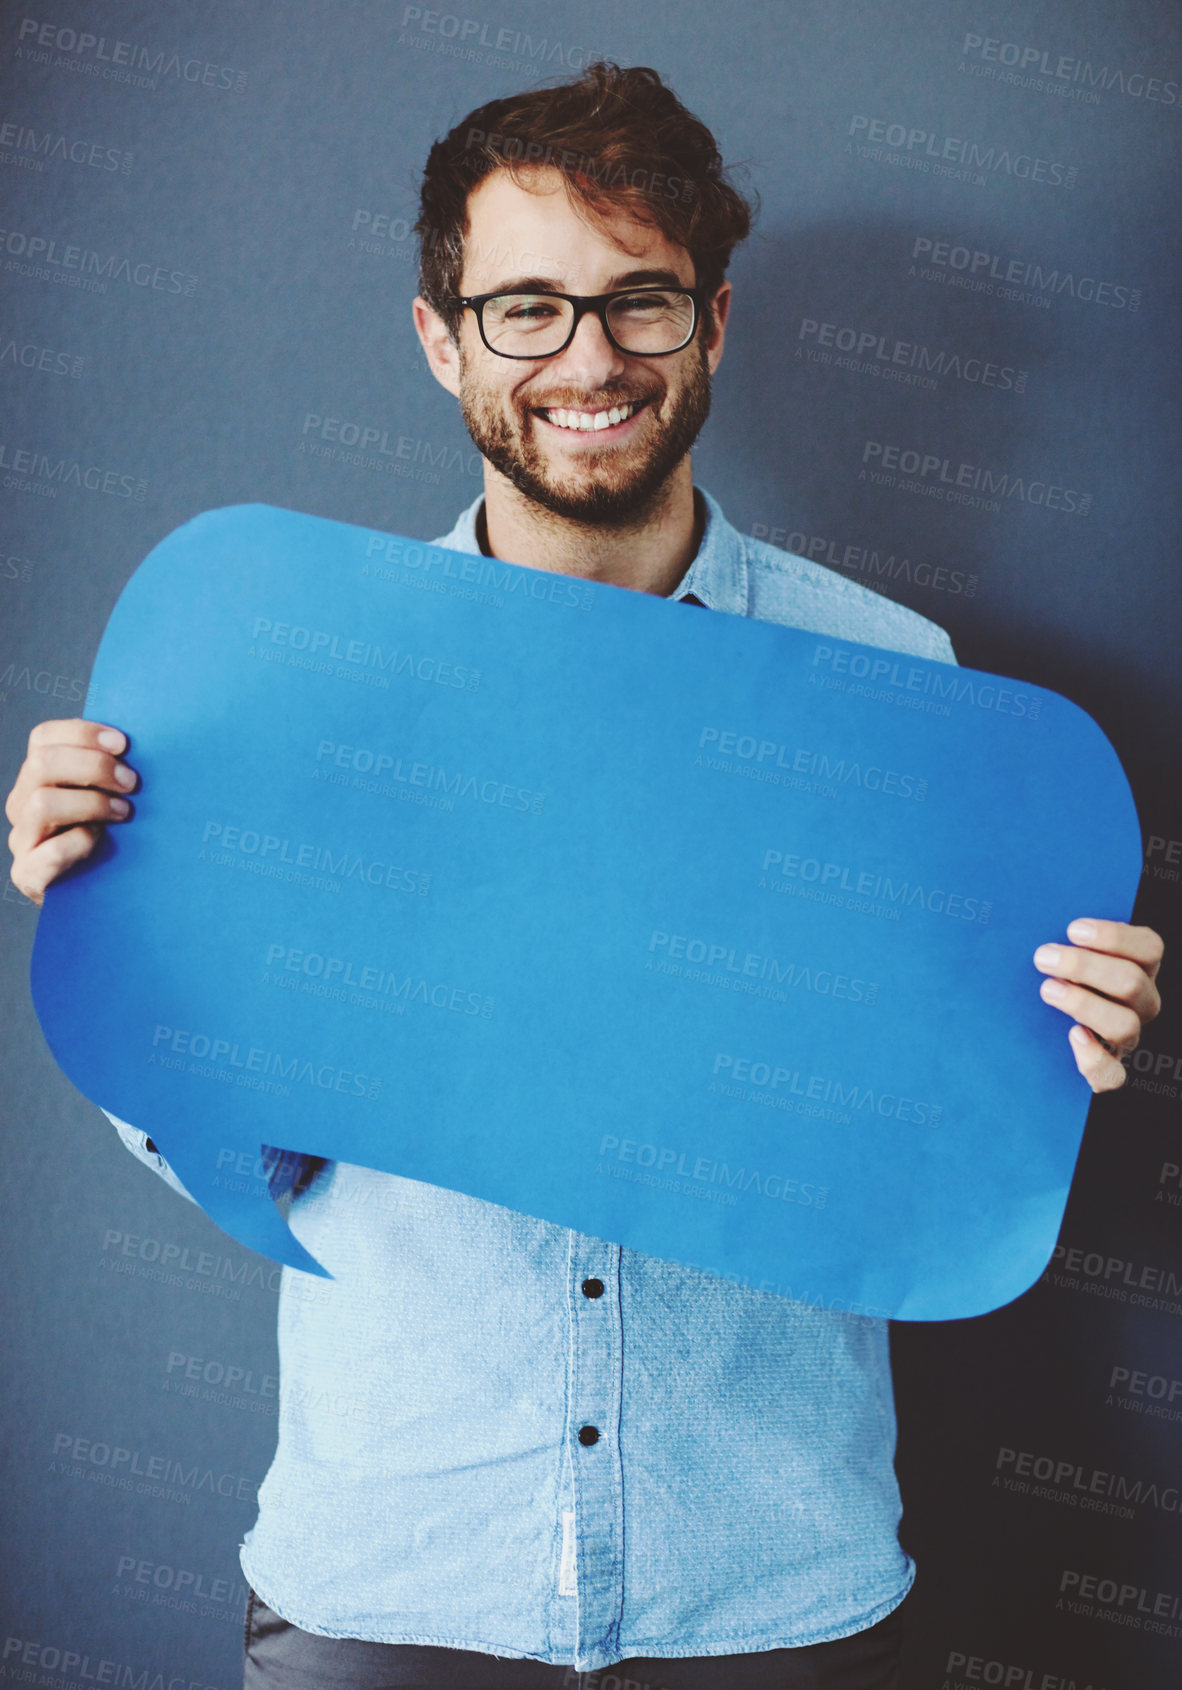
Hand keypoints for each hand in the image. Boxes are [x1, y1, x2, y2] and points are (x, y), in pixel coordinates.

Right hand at [5, 718, 137, 906]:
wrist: (103, 898)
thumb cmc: (114, 839)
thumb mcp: (112, 797)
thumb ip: (114, 772)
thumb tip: (146, 744)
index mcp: (39, 777)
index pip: (44, 738)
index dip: (82, 733)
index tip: (123, 743)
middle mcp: (23, 803)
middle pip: (42, 763)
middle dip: (94, 767)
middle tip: (132, 783)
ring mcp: (22, 839)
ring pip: (42, 803)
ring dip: (90, 804)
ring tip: (124, 813)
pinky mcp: (27, 874)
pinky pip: (48, 852)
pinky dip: (78, 844)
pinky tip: (99, 843)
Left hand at [1033, 919, 1163, 1092]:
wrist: (1043, 1029)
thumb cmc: (1057, 975)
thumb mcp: (1067, 953)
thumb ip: (1068, 941)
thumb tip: (1039, 923)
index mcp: (1140, 967)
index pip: (1150, 948)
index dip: (1115, 937)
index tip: (1073, 930)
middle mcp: (1141, 1003)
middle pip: (1132, 983)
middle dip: (1085, 967)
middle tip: (1043, 957)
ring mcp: (1128, 1038)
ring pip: (1124, 1025)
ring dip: (1084, 1004)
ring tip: (1048, 989)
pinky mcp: (1109, 1070)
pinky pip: (1112, 1074)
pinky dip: (1094, 1058)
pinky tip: (1073, 1037)